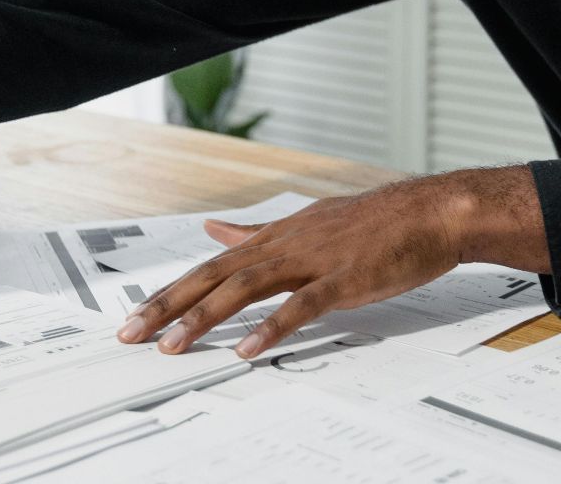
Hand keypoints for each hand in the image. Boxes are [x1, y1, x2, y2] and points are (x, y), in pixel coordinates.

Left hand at [115, 167, 547, 358]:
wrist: (431, 212)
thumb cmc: (376, 223)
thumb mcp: (307, 221)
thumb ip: (258, 233)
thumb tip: (215, 231)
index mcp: (276, 235)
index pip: (211, 265)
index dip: (171, 290)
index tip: (135, 315)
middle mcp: (285, 244)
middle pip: (214, 275)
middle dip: (168, 305)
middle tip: (129, 333)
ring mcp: (312, 261)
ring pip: (245, 289)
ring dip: (204, 318)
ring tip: (172, 346)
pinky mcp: (342, 280)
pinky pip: (300, 307)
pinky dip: (270, 328)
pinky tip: (246, 349)